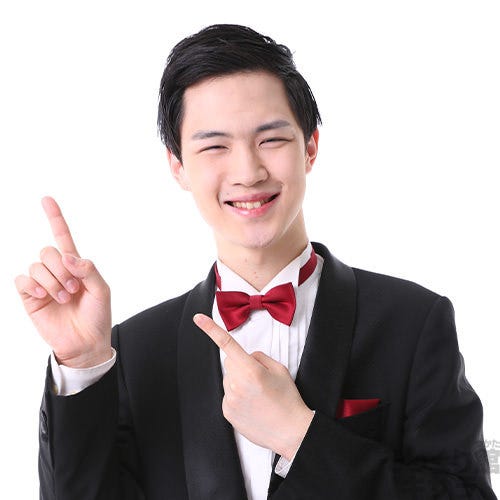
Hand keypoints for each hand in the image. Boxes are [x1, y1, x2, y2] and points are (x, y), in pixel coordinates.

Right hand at [15, 197, 111, 367]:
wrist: (86, 342)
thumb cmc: (97, 315)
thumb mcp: (102, 290)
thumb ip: (89, 270)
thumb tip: (67, 256)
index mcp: (75, 265)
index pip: (62, 236)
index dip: (55, 218)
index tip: (46, 199)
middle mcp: (57, 270)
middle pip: (48, 251)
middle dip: (62, 269)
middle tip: (74, 289)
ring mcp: (42, 283)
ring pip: (37, 265)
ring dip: (53, 281)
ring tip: (64, 298)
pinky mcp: (30, 297)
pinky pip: (23, 280)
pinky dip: (36, 286)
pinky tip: (46, 297)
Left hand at [193, 313, 313, 459]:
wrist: (290, 431)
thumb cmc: (287, 399)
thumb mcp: (279, 369)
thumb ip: (259, 357)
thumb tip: (247, 357)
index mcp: (250, 370)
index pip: (227, 344)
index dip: (210, 329)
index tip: (197, 318)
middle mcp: (236, 384)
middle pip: (230, 363)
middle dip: (241, 365)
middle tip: (259, 379)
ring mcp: (230, 400)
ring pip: (229, 379)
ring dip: (239, 381)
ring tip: (257, 395)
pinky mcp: (227, 412)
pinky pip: (228, 394)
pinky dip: (237, 395)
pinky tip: (252, 404)